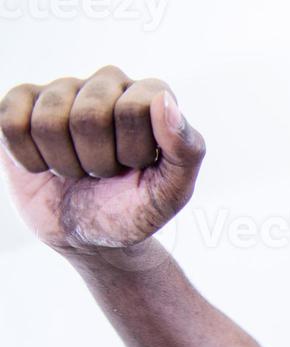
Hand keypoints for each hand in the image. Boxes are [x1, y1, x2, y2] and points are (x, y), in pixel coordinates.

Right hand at [0, 65, 204, 254]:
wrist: (89, 235)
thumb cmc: (133, 210)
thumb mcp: (171, 193)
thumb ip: (185, 150)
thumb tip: (163, 100)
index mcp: (151, 95)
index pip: (133, 108)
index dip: (132, 152)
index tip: (138, 168)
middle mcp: (108, 82)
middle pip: (87, 116)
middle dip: (96, 161)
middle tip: (105, 173)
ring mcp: (63, 90)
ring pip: (47, 121)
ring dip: (63, 164)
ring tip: (78, 170)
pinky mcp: (21, 104)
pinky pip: (10, 123)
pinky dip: (29, 159)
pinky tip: (45, 164)